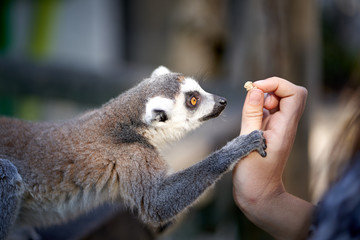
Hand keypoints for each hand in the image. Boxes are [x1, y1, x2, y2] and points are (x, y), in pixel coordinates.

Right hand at [233, 77, 312, 239]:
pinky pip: (268, 111)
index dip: (276, 84)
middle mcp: (285, 125)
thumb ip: (252, 114)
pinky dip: (257, 109)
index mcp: (284, 127)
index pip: (295, 93)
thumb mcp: (247, 142)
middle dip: (269, 89)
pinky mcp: (269, 132)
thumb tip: (255, 90)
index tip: (255, 88)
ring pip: (278, 101)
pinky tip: (248, 122)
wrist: (258, 194)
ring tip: (248, 114)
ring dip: (261, 99)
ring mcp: (278, 128)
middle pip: (289, 93)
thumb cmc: (252, 174)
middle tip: (252, 99)